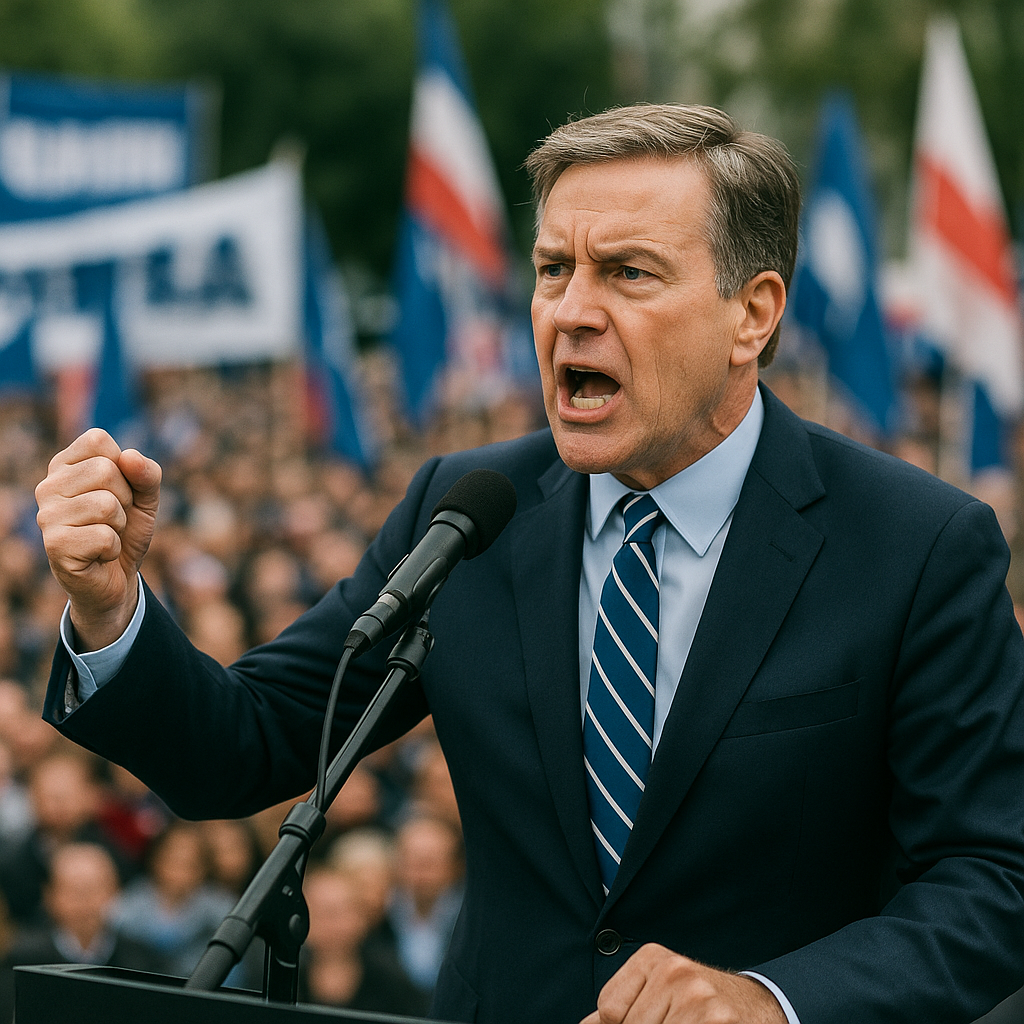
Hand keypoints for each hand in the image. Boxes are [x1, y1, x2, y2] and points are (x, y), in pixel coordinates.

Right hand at [35, 428, 161, 650]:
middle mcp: (48, 487)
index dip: (123, 466)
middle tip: (114, 518)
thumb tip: (130, 456)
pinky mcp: (54, 545)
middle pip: (105, 470)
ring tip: (106, 535)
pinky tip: (99, 554)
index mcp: (65, 465)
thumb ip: (147, 473)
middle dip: (125, 499)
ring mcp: (47, 516)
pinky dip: (113, 548)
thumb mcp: (146, 497)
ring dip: (119, 525)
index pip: (97, 439)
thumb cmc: (125, 530)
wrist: (116, 577)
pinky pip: (104, 537)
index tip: (118, 490)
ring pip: (106, 504)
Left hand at [581, 944, 786, 1023]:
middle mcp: (675, 972)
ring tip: (688, 1023)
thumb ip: (620, 1008)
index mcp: (652, 958)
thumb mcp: (656, 991)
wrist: (758, 1006)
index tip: (654, 1016)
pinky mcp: (718, 1022)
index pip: (608, 1010)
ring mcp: (698, 999)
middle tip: (675, 1018)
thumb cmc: (699, 1003)